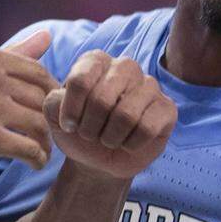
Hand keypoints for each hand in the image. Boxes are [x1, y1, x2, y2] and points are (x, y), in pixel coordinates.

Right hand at [0, 31, 57, 171]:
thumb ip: (13, 52)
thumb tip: (47, 36)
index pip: (39, 73)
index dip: (51, 95)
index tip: (49, 110)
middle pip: (43, 99)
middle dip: (51, 120)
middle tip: (48, 135)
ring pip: (41, 125)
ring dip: (47, 143)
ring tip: (42, 150)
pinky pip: (30, 149)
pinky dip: (38, 160)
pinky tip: (34, 164)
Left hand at [42, 50, 175, 178]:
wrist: (98, 160)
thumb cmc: (78, 132)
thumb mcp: (55, 116)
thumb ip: (53, 101)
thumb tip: (67, 96)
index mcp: (96, 61)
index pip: (81, 80)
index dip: (72, 110)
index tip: (69, 125)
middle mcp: (125, 66)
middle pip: (102, 98)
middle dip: (90, 126)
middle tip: (89, 135)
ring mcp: (149, 85)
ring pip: (126, 115)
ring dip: (110, 137)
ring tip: (107, 139)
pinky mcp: (167, 108)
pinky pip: (147, 128)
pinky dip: (130, 144)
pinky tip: (127, 142)